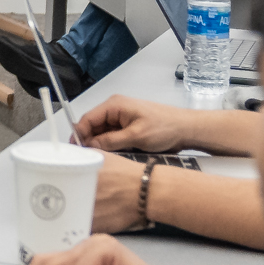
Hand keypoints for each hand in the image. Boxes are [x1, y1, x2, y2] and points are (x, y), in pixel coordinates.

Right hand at [73, 95, 189, 154]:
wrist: (187, 129)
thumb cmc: (166, 127)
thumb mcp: (135, 136)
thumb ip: (110, 141)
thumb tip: (90, 146)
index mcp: (115, 105)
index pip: (87, 119)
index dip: (79, 135)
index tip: (76, 151)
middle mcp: (115, 109)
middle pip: (93, 126)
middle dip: (90, 141)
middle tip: (89, 159)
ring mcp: (122, 118)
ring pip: (101, 133)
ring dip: (101, 145)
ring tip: (102, 158)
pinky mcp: (127, 126)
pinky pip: (112, 136)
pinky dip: (111, 146)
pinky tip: (113, 155)